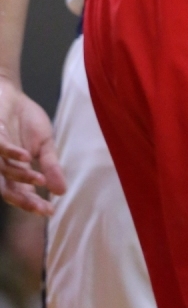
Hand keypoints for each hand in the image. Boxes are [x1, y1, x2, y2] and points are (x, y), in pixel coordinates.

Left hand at [0, 77, 65, 215]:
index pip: (23, 194)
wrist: (11, 94)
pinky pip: (2, 149)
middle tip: (42, 209)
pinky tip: (27, 158)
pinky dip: (13, 154)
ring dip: (22, 178)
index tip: (51, 212)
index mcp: (15, 171)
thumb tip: (62, 191)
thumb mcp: (45, 145)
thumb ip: (51, 166)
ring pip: (5, 173)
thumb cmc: (26, 121)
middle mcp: (3, 166)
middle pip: (9, 191)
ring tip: (41, 181)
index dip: (34, 205)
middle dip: (25, 202)